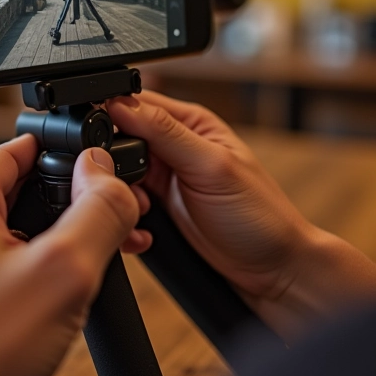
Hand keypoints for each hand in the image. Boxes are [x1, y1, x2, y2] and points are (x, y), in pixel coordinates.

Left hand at [0, 134, 142, 375]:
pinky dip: (13, 277)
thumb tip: (105, 171)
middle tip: (105, 232)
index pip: (19, 148)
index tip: (98, 169)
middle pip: (11, 194)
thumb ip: (94, 214)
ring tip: (80, 273)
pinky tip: (37, 307)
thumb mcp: (58, 274)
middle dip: (63, 209)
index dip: (66, 154)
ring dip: (41, 247)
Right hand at [107, 91, 375, 337]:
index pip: (136, 103)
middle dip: (113, 163)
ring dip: (119, 194)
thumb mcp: (211, 166)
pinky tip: (141, 230)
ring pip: (115, 173)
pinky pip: (122, 202)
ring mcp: (162, 177)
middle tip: (128, 187)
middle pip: (118, 138)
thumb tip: (121, 104)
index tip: (102, 142)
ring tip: (142, 211)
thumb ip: (165, 133)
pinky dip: (123, 216)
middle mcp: (172, 145)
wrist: (272, 272)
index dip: (113, 116)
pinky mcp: (155, 206)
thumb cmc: (259, 215)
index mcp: (189, 122)